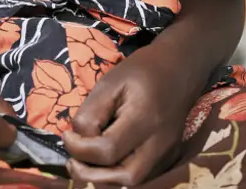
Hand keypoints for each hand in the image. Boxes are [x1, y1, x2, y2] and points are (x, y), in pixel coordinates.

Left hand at [63, 48, 188, 185]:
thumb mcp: (110, 82)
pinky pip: (142, 176)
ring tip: (83, 163)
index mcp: (144, 119)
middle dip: (91, 174)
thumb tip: (77, 137)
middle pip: (126, 177)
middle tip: (71, 160)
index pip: (108, 149)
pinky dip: (118, 174)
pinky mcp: (168, 157)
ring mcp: (167, 153)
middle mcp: (159, 143)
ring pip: (134, 182)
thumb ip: (92, 111)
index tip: (66, 135)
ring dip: (104, 178)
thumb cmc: (141, 70)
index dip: (80, 148)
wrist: (179, 69)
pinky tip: (104, 161)